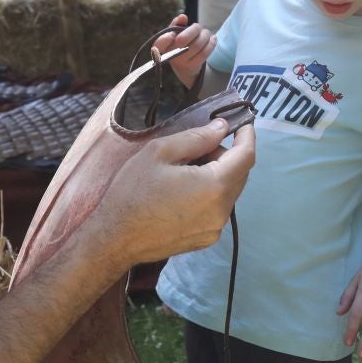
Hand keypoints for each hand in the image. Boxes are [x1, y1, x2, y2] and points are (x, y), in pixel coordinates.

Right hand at [85, 118, 255, 266]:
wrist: (114, 239)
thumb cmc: (132, 191)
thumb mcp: (159, 152)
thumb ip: (196, 138)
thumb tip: (222, 128)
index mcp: (214, 186)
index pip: (246, 156)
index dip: (247, 136)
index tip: (242, 123)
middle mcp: (222, 211)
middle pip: (241, 175)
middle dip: (228, 155)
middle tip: (201, 144)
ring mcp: (215, 229)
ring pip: (229, 192)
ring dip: (219, 174)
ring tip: (188, 167)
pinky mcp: (206, 239)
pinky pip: (218, 209)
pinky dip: (211, 194)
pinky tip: (185, 190)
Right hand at [151, 15, 215, 88]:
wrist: (185, 67)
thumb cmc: (179, 46)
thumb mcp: (175, 35)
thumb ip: (177, 24)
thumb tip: (182, 17)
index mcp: (162, 47)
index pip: (159, 44)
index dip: (165, 39)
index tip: (172, 35)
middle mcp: (170, 56)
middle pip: (183, 40)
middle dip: (194, 30)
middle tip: (199, 27)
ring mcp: (181, 63)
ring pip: (196, 45)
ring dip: (205, 36)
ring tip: (207, 33)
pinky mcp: (193, 67)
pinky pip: (204, 53)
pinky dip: (211, 44)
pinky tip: (213, 39)